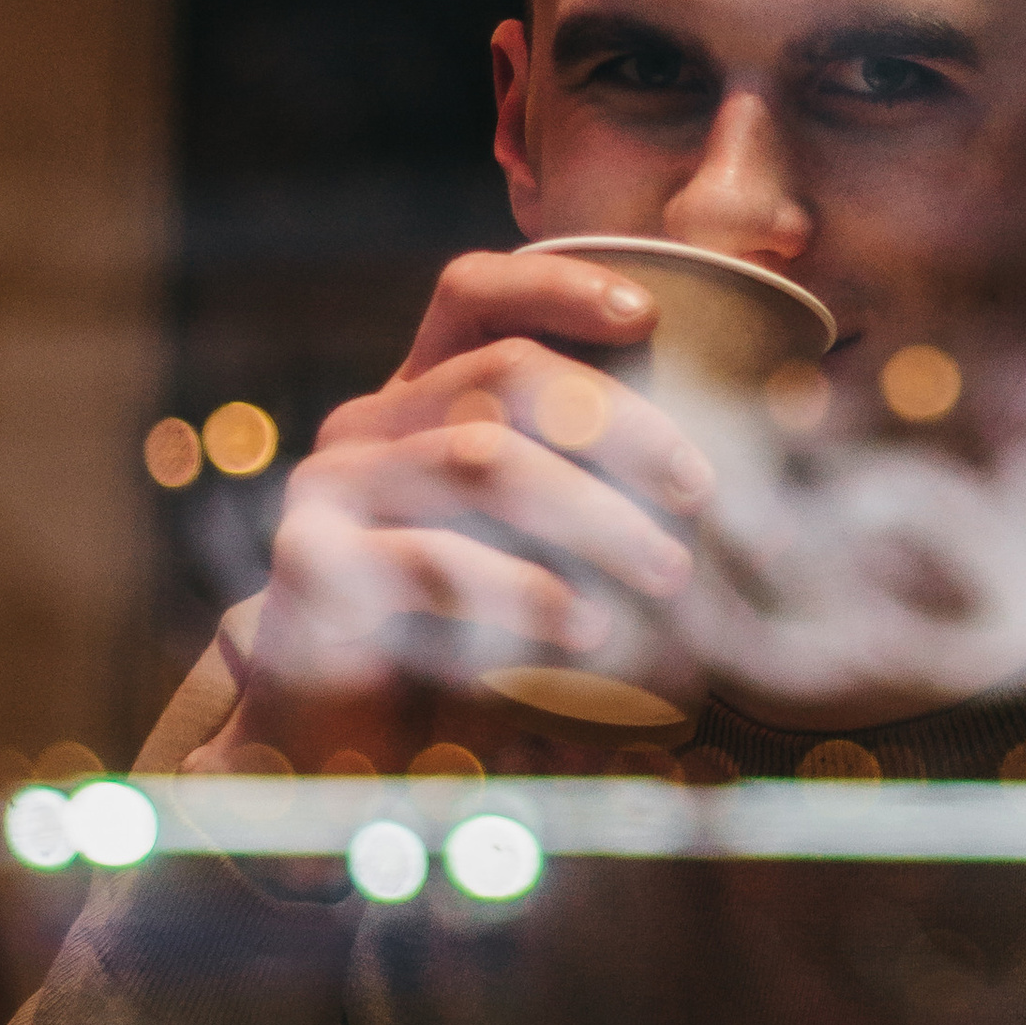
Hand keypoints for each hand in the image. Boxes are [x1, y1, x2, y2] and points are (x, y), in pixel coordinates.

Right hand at [197, 252, 714, 768]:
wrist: (336, 738)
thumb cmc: (460, 636)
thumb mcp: (527, 549)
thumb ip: (581, 491)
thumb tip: (713, 476)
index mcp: (417, 399)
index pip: (476, 294)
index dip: (558, 286)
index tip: (648, 318)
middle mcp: (367, 425)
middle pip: (506, 372)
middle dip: (622, 424)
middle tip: (699, 492)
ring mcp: (331, 488)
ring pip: (484, 458)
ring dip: (596, 514)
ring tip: (669, 568)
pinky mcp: (312, 565)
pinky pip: (437, 558)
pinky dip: (529, 591)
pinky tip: (589, 627)